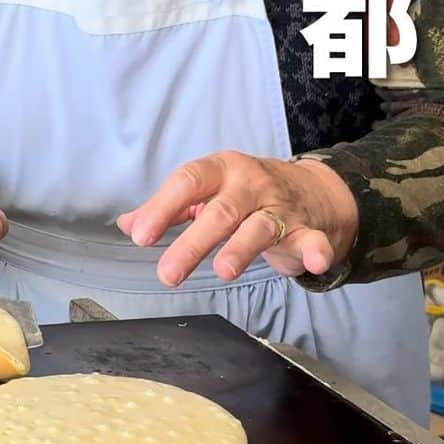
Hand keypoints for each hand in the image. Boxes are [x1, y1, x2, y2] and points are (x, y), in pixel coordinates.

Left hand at [117, 152, 357, 286]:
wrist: (313, 190)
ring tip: (223, 271)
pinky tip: (314, 261)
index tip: (141, 236)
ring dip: (241, 248)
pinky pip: (312, 239)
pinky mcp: (307, 230)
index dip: (163, 208)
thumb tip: (127, 223)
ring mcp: (279, 207)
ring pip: (259, 227)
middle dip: (192, 242)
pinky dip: (315, 250)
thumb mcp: (207, 192)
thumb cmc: (246, 193)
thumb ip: (168, 208)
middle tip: (167, 273)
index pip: (188, 181)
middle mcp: (250, 184)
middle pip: (220, 212)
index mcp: (221, 170)